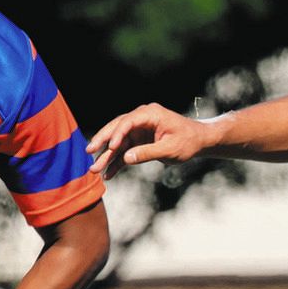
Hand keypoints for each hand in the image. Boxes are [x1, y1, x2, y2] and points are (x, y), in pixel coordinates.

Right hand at [86, 104, 212, 178]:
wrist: (199, 141)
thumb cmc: (188, 142)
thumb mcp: (170, 149)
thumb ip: (149, 153)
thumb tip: (126, 158)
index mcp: (149, 114)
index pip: (127, 122)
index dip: (116, 134)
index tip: (109, 147)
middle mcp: (141, 119)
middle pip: (116, 129)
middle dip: (102, 142)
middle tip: (88, 151)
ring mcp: (139, 131)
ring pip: (118, 143)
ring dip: (107, 156)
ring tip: (94, 169)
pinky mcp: (139, 141)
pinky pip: (125, 152)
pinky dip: (118, 163)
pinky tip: (108, 174)